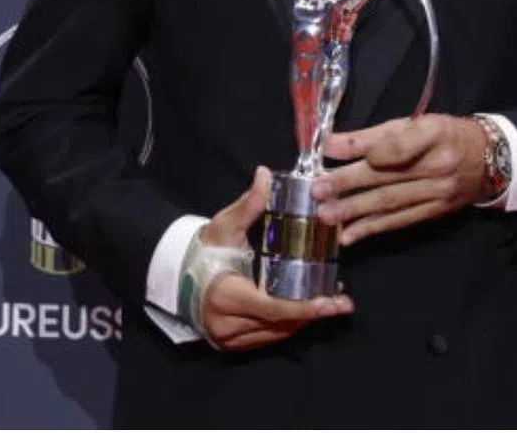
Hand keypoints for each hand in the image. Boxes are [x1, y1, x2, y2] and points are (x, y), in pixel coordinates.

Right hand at [198, 166, 352, 349]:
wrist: (177, 272)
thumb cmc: (205, 248)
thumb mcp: (225, 225)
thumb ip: (249, 204)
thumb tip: (266, 174)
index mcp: (224, 295)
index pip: (271, 308)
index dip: (303, 308)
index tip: (329, 303)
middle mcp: (226, 324)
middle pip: (279, 324)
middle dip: (312, 314)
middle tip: (340, 302)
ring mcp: (229, 338)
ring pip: (277, 334)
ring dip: (303, 321)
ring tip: (329, 304)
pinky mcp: (232, 344)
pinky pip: (268, 338)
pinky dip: (287, 325)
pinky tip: (304, 312)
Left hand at [314, 115, 488, 245]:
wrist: (485, 160)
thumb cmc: (440, 136)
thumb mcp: (412, 124)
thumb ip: (371, 135)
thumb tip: (329, 143)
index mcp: (432, 134)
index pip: (397, 144)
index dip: (364, 149)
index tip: (328, 149)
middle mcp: (437, 166)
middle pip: (387, 176)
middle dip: (348, 184)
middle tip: (317, 190)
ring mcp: (438, 193)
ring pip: (391, 203)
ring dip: (355, 211)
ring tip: (326, 215)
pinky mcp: (435, 212)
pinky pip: (400, 221)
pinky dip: (372, 229)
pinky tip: (348, 236)